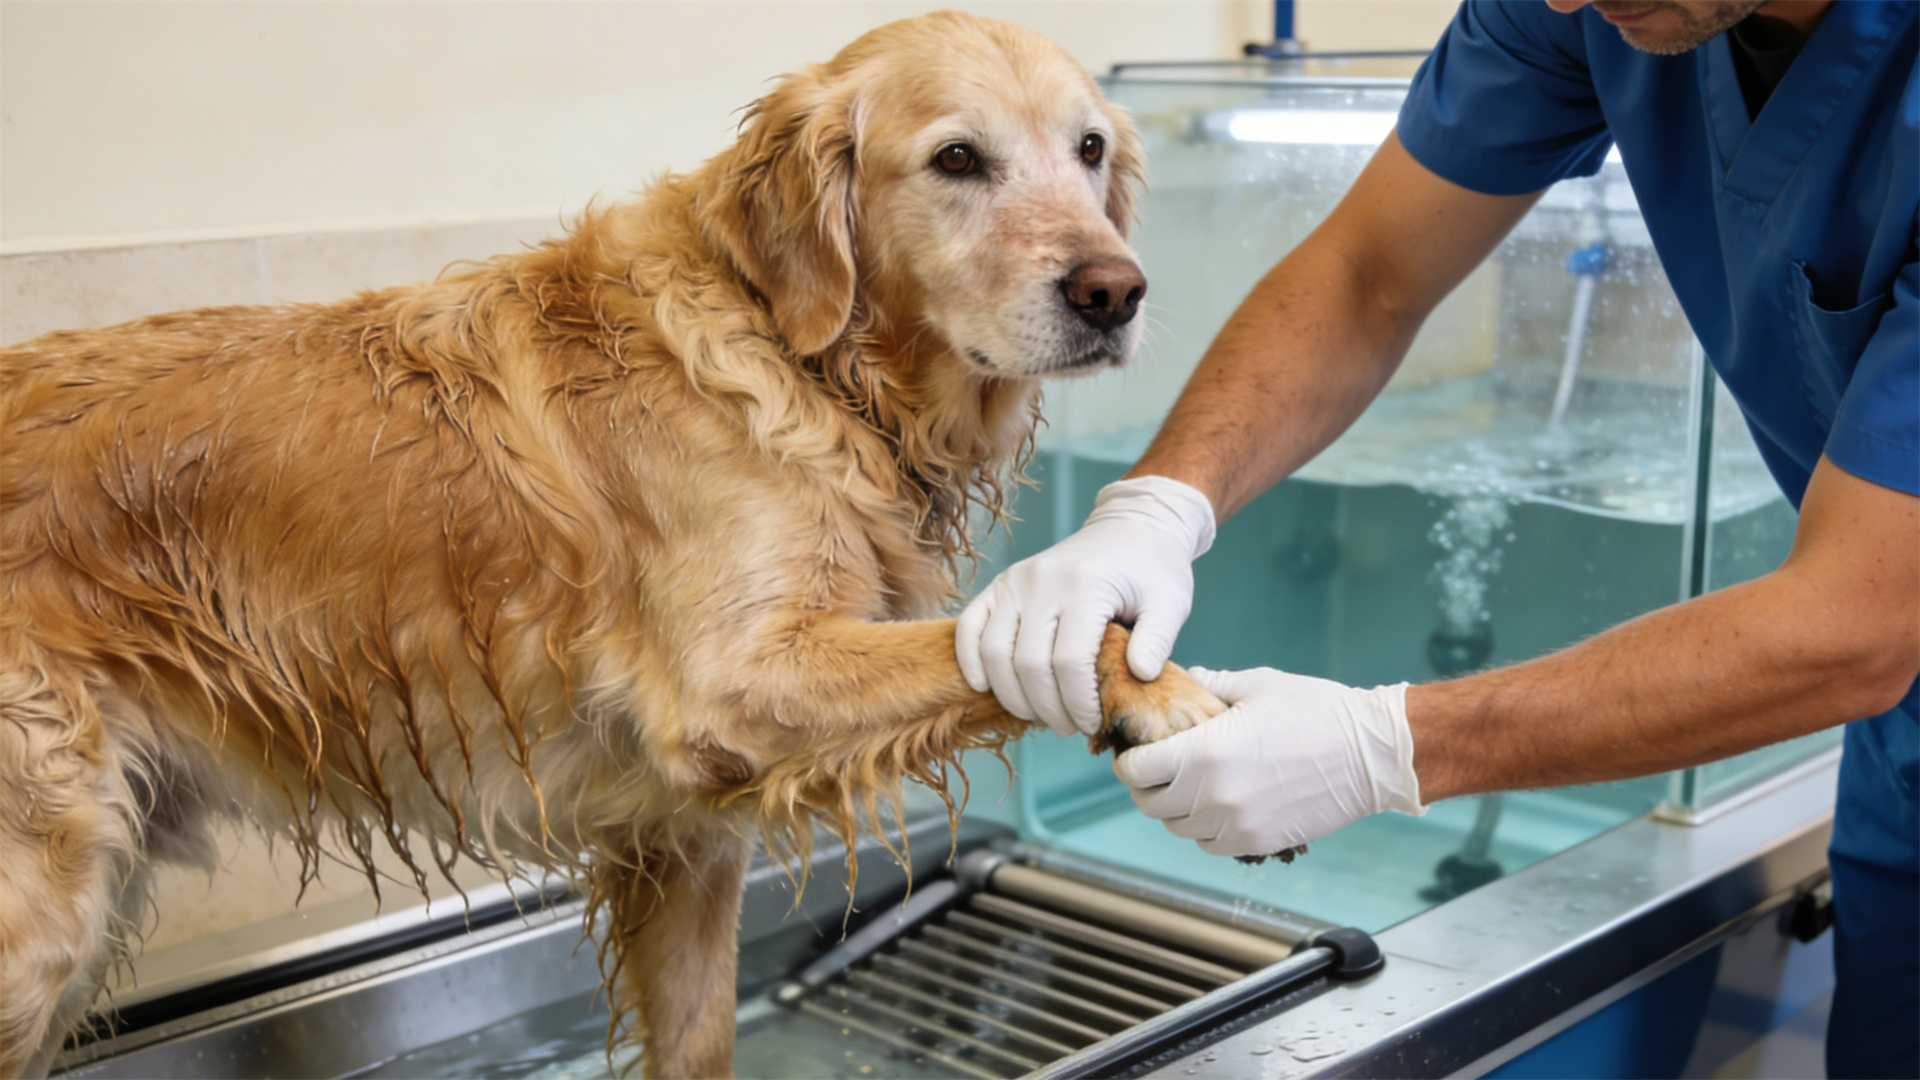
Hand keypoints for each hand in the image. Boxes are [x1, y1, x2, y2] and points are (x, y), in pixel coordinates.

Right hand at [956, 476, 1215, 735]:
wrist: (1129, 527)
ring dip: (1013, 695)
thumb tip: (1140, 675)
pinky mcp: (1000, 584)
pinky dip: (971, 661)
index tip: (1093, 722)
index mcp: (1085, 585)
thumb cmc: (1152, 569)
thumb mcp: (1171, 601)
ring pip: (994, 652)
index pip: (1069, 661)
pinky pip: (969, 626)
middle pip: (1028, 663)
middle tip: (1069, 727)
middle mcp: (1041, 581)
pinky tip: (985, 687)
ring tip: (1040, 714)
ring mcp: (1014, 581)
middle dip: (1047, 707)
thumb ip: (1158, 639)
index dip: (1078, 702)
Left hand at [1112, 666, 1424, 855]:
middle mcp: (1212, 795)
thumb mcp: (1258, 684)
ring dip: (1174, 808)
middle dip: (1145, 785)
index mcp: (1204, 752)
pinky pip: (1211, 845)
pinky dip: (1204, 829)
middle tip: (1155, 769)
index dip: (1129, 760)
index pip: (1137, 770)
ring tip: (1186, 786)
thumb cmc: (1317, 712)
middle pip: (1150, 803)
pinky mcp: (1259, 842)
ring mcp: (1236, 824)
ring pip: (1178, 828)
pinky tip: (1215, 806)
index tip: (1134, 753)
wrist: (1372, 754)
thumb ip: (1212, 684)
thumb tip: (1184, 680)